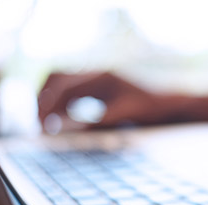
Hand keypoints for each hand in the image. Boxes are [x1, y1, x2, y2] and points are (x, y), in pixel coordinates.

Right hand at [38, 72, 182, 129]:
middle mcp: (96, 73)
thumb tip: (63, 130)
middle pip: (55, 78)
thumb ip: (92, 121)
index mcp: (99, 77)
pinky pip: (73, 90)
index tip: (41, 127)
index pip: (61, 87)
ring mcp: (98, 77)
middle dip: (42, 99)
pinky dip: (63, 103)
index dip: (46, 106)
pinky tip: (62, 120)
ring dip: (51, 100)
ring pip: (62, 82)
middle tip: (38, 124)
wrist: (169, 101)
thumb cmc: (149, 107)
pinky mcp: (101, 85)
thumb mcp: (120, 116)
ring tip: (46, 124)